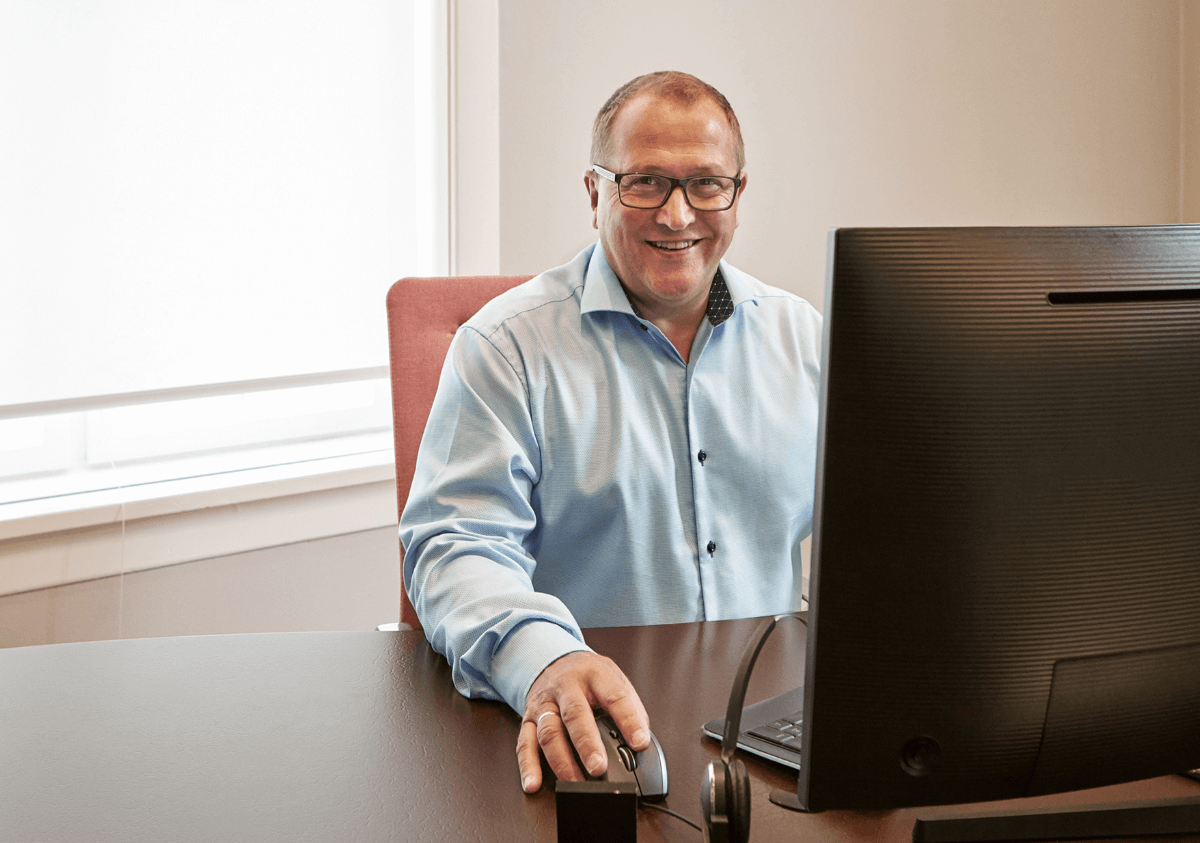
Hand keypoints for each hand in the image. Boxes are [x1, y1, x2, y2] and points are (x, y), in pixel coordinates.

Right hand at [516, 650, 650, 793]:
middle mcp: (566, 687)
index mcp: (595, 674)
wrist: (553, 660)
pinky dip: (528, 766)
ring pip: (549, 732)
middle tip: (599, 767)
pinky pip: (524, 743)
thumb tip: (641, 740)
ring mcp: (545, 703)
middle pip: (575, 714)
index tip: (639, 743)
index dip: (629, 720)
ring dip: (561, 761)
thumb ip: (629, 705)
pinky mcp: (528, 718)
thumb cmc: (587, 675)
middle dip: (586, 743)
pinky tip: (533, 783)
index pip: (614, 696)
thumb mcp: (613, 678)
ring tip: (574, 782)